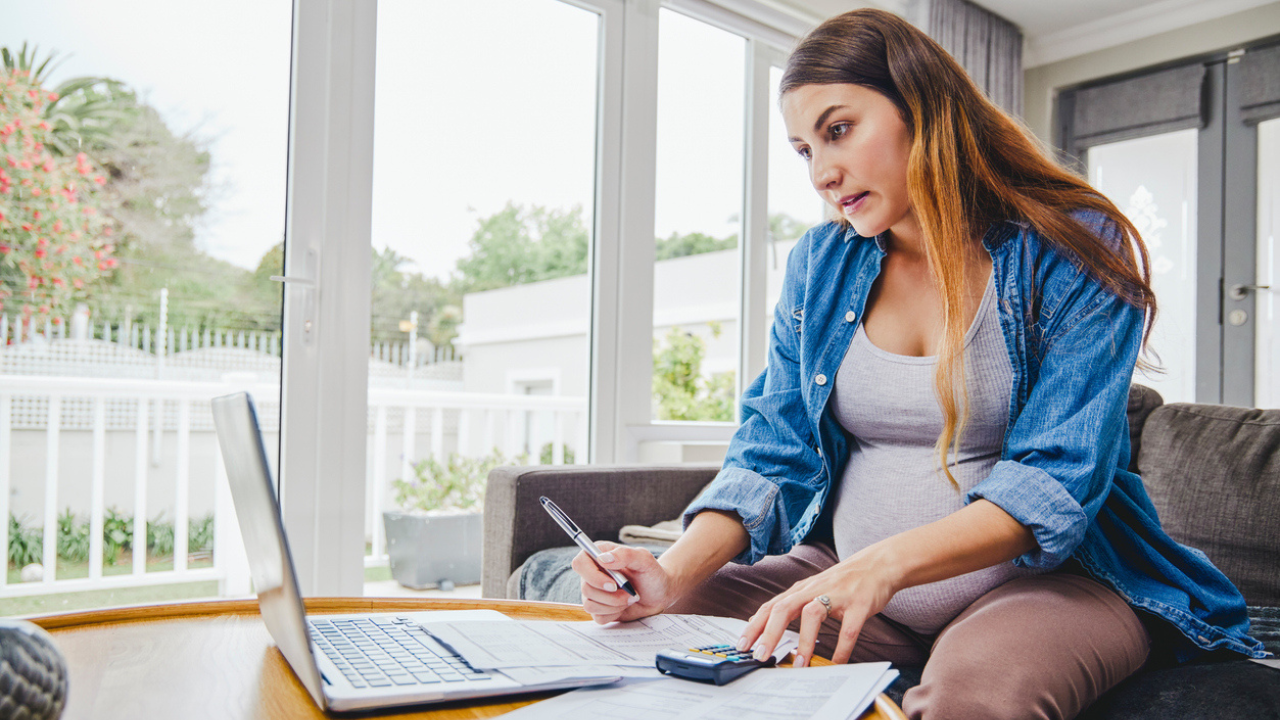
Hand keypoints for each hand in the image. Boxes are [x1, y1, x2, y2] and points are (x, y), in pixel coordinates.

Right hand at [571, 541, 675, 623]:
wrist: (659, 594)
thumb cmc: (651, 573)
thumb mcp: (644, 559)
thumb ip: (625, 554)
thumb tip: (602, 559)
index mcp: (598, 555)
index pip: (579, 563)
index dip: (592, 576)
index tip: (613, 585)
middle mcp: (592, 573)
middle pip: (586, 588)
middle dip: (611, 595)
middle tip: (630, 593)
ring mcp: (594, 592)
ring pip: (590, 605)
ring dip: (614, 605)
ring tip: (630, 598)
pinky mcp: (599, 609)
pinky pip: (597, 617)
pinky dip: (614, 614)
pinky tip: (624, 606)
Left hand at [738, 550, 898, 667]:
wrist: (878, 565)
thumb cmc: (842, 582)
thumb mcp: (812, 590)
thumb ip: (791, 606)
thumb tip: (764, 625)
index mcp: (801, 590)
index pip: (770, 607)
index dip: (754, 626)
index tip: (742, 646)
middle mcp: (814, 590)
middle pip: (784, 608)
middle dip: (769, 633)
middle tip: (760, 656)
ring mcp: (836, 596)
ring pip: (812, 615)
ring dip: (803, 641)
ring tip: (799, 665)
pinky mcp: (858, 605)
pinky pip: (848, 630)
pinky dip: (841, 649)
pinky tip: (837, 663)